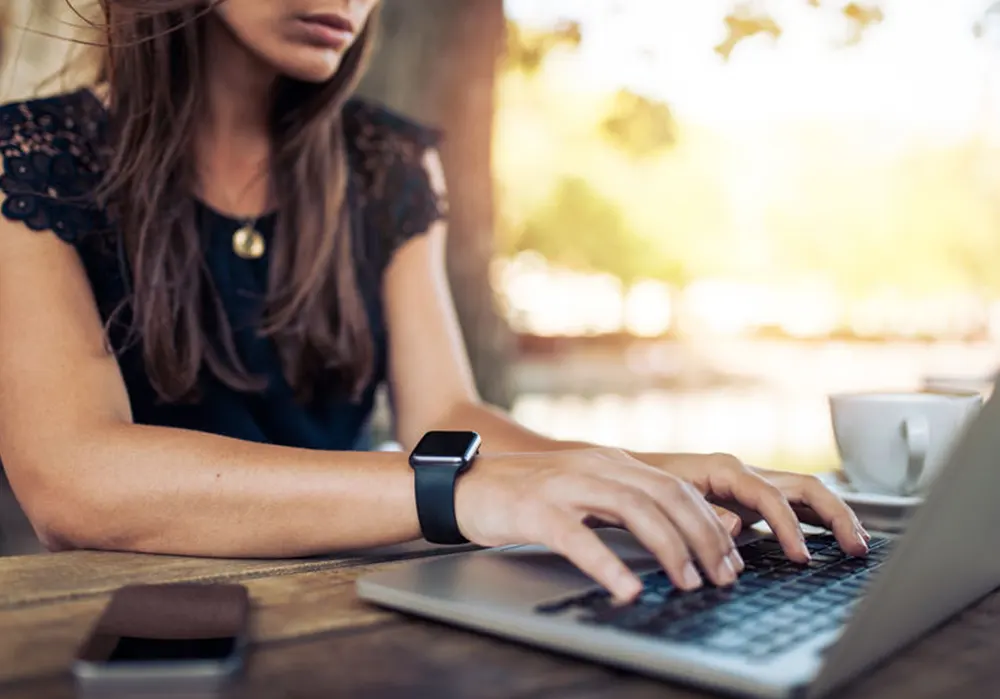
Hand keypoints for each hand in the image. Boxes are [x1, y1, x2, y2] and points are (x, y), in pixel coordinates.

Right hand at [454, 448, 744, 602]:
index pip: (677, 488)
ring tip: (688, 583)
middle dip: (703, 537)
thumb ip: (624, 506)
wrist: (465, 485)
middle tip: (723, 576)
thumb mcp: (584, 492)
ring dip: (669, 548)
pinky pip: (579, 538)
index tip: (730, 559)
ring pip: (634, 510)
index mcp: (612, 463)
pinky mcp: (537, 510)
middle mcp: (596, 466)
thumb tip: (675, 536)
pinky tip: (627, 589)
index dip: (710, 523)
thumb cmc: (527, 496)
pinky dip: (608, 565)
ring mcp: (566, 485)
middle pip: (666, 496)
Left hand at [655, 454, 869, 559]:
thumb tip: (737, 526)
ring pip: (805, 493)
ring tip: (857, 544)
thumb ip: (703, 513)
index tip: (802, 558)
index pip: (771, 496)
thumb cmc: (643, 485)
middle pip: (804, 487)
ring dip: (834, 516)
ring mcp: (749, 483)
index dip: (790, 527)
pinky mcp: (748, 497)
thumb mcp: (667, 499)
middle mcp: (743, 472)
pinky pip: (793, 503)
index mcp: (724, 469)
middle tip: (856, 548)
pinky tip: (832, 538)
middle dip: (835, 516)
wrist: (624, 473)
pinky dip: (816, 518)